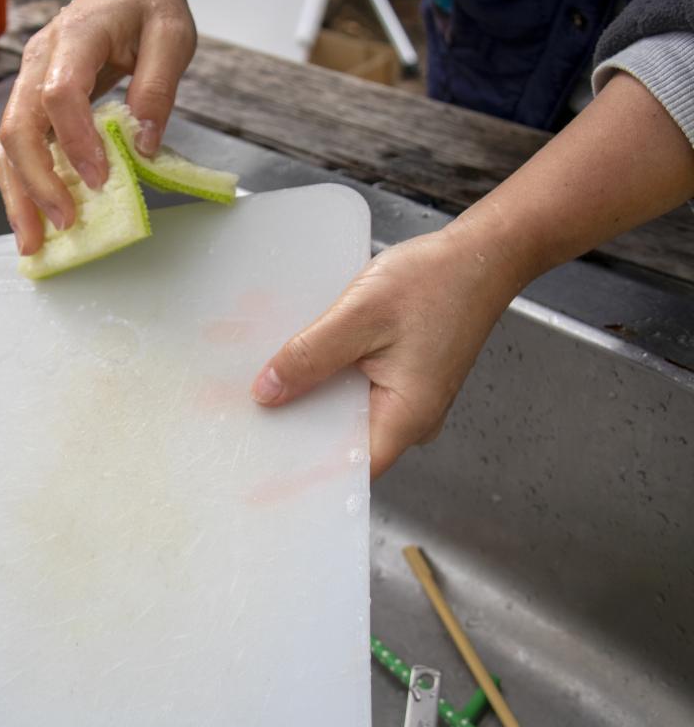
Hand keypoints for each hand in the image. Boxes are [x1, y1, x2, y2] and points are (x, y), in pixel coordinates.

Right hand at [0, 0, 195, 254]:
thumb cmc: (147, 8)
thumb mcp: (172, 36)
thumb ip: (159, 86)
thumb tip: (143, 145)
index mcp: (75, 37)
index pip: (60, 93)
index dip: (76, 141)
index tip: (102, 179)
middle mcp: (38, 62)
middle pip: (18, 127)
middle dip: (36, 183)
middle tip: (66, 224)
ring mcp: (28, 84)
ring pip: (6, 145)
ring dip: (18, 196)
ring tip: (35, 243)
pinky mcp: (32, 105)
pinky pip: (16, 150)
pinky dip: (23, 188)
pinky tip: (35, 222)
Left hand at [249, 226, 522, 477]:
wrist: (480, 254)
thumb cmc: (436, 281)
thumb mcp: (358, 317)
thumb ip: (310, 357)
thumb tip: (267, 392)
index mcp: (406, 418)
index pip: (345, 471)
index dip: (300, 472)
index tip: (259, 466)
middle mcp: (410, 419)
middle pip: (340, 443)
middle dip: (296, 429)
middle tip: (247, 417)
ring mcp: (407, 400)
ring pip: (345, 414)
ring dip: (309, 399)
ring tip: (263, 387)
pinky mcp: (401, 379)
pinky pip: (355, 390)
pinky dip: (327, 379)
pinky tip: (298, 364)